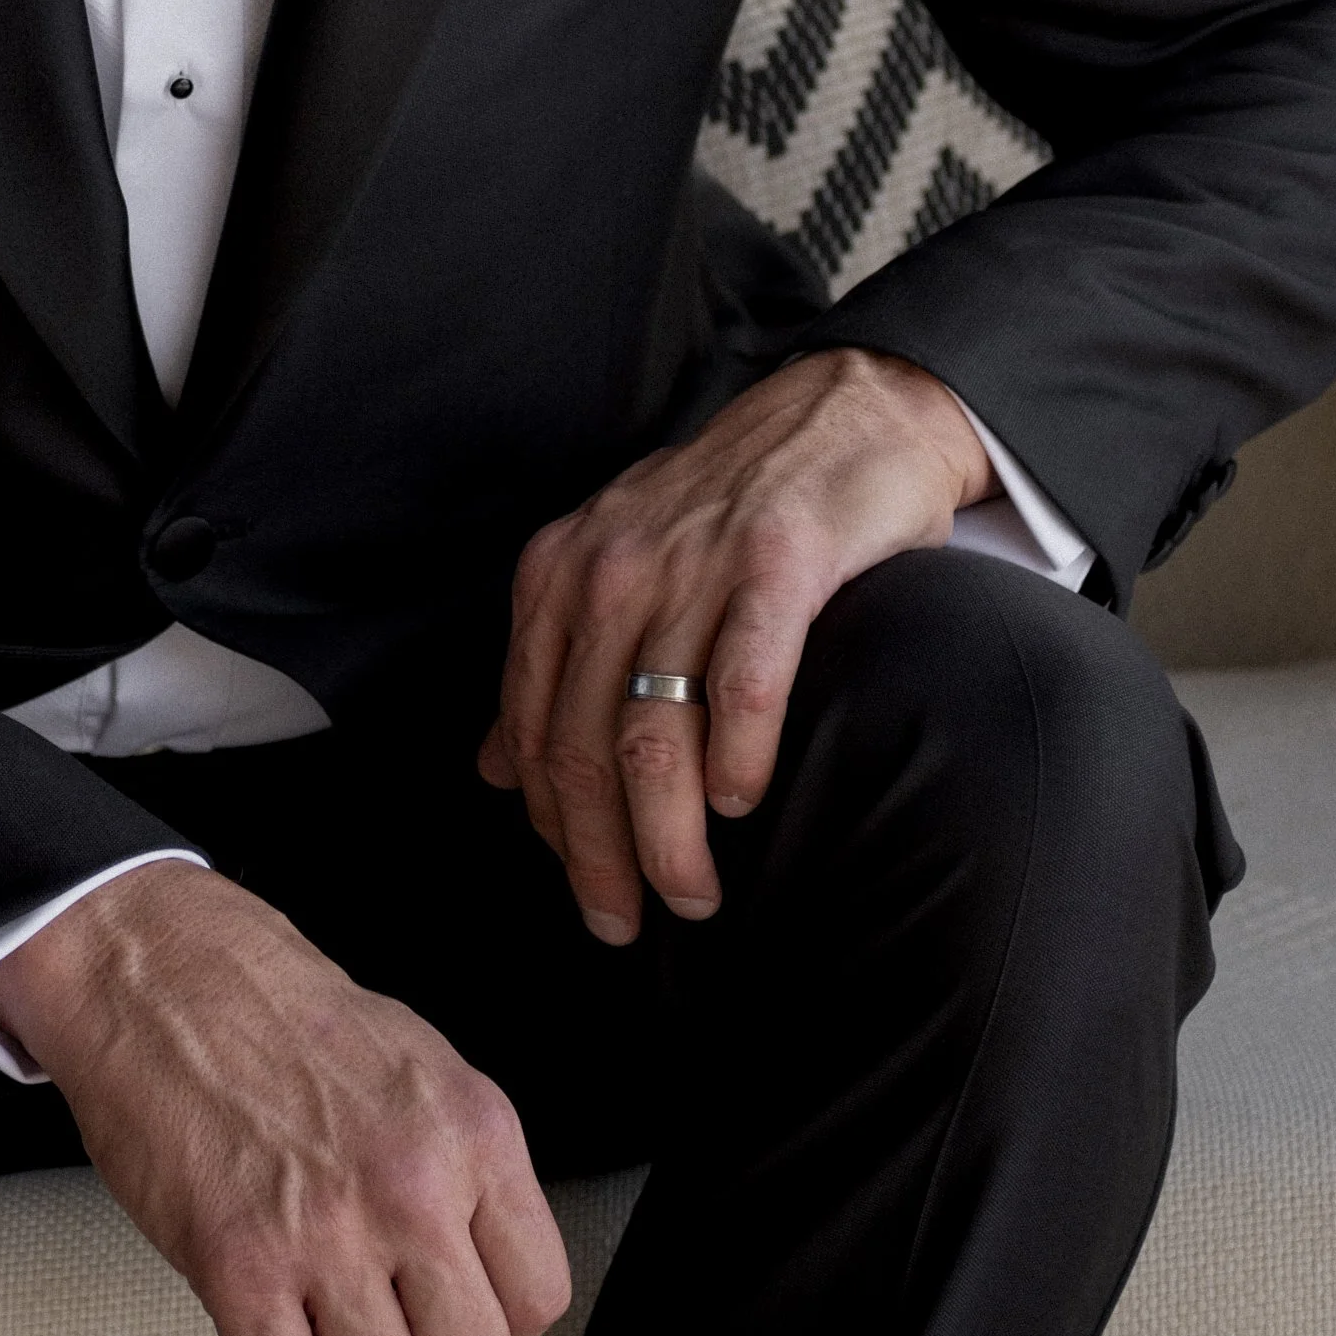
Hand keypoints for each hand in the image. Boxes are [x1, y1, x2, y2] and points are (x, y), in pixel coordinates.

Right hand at [0, 859, 568, 1335]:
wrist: (162, 975)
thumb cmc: (278, 1012)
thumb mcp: (422, 1064)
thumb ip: (470, 1168)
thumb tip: (489, 1265)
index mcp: (472, 1129)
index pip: (539, 1296)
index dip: (492, 1312)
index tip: (453, 1299)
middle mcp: (413, 1184)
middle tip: (380, 1306)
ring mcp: (327, 1229)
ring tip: (313, 1297)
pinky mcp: (238, 1264)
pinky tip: (263, 1310)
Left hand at [478, 346, 991, 943]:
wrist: (841, 412)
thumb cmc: (730, 507)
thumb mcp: (618, 569)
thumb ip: (555, 665)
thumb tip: (494, 768)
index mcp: (561, 574)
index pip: (533, 730)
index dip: (553, 830)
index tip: (590, 896)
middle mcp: (612, 568)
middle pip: (583, 747)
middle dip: (600, 857)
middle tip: (632, 923)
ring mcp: (694, 565)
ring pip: (655, 735)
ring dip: (670, 836)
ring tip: (695, 893)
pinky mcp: (778, 562)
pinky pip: (742, 685)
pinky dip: (740, 757)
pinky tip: (746, 802)